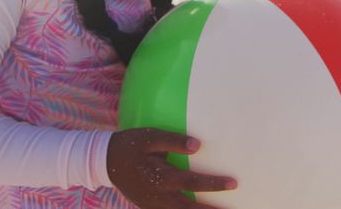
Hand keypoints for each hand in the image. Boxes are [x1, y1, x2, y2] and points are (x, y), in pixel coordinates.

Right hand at [107, 128, 235, 208]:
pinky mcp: (151, 208)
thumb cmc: (131, 146)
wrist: (107, 162)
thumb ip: (172, 141)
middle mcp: (159, 197)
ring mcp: (154, 205)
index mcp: (161, 178)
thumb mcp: (148, 137)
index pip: (192, 183)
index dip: (213, 184)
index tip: (233, 183)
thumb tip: (197, 145)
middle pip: (190, 208)